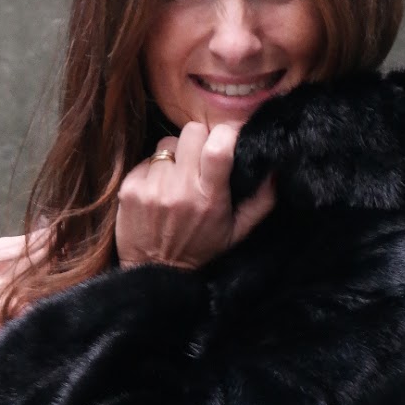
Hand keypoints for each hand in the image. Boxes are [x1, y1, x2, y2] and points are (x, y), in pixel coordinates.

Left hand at [115, 122, 275, 271]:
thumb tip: (275, 169)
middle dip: (199, 139)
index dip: (224, 134)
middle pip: (191, 131)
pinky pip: (146, 161)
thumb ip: (261, 202)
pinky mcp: (130, 188)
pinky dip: (153, 171)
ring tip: (176, 180)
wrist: (154, 272)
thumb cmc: (200, 250)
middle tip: (199, 158)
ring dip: (175, 156)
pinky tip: (158, 192)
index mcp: (210, 198)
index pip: (218, 145)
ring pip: (167, 143)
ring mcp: (152, 187)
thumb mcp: (237, 233)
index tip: (226, 141)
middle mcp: (180, 189)